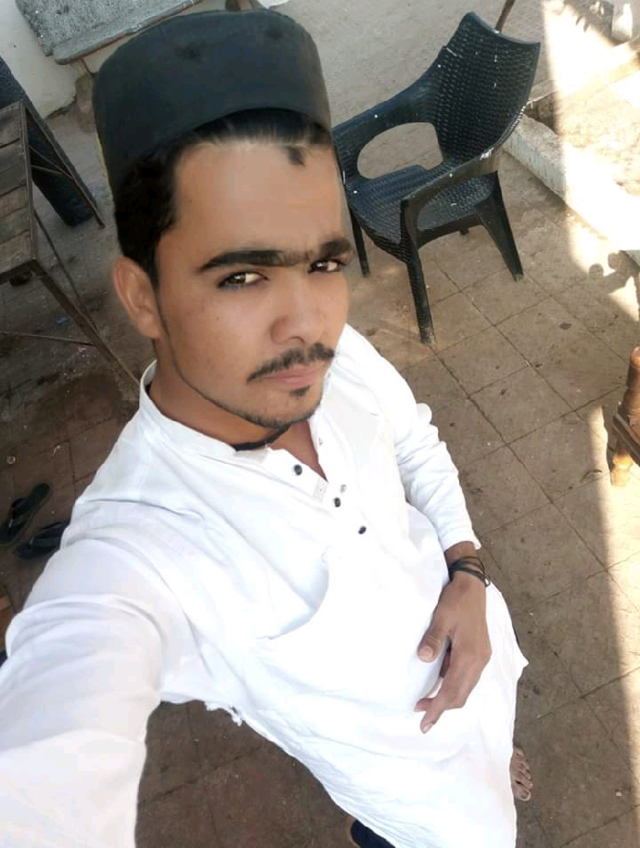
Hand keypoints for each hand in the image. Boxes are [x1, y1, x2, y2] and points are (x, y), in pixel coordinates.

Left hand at [415, 572, 490, 731]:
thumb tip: (423, 659)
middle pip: (461, 694)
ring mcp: (481, 657)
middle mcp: (479, 661)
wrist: (472, 585)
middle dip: (442, 708)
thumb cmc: (455, 600)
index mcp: (470, 655)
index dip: (438, 709)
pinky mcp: (479, 652)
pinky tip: (440, 681)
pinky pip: (467, 676)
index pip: (452, 691)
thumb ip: (433, 638)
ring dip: (448, 696)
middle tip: (422, 716)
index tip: (425, 723)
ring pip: (465, 687)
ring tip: (427, 702)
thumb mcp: (441, 617)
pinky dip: (453, 684)